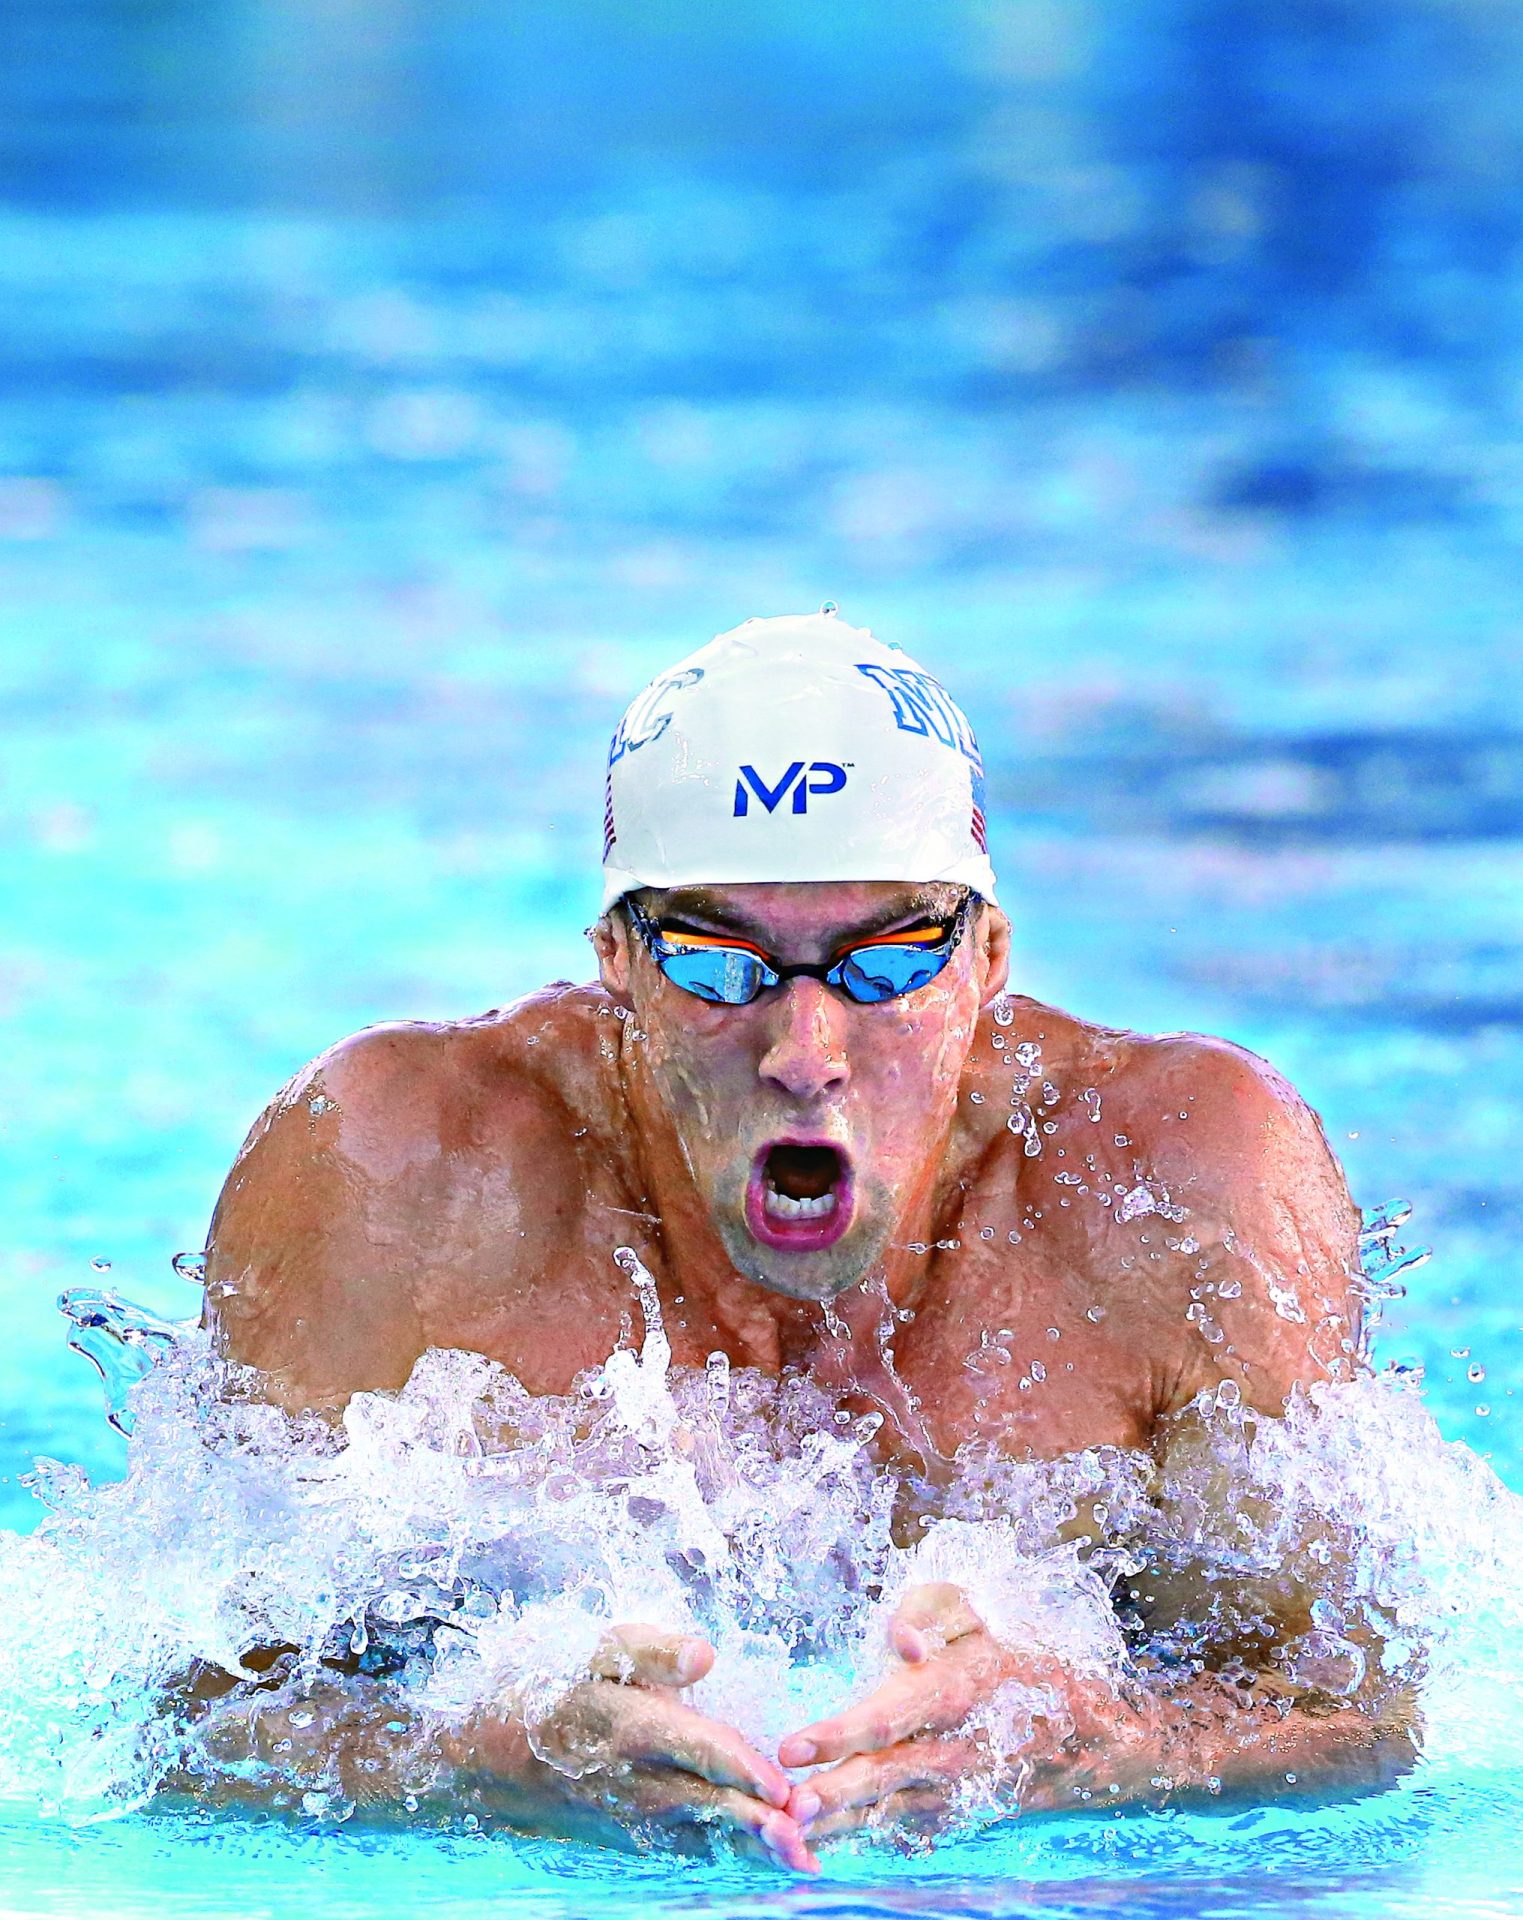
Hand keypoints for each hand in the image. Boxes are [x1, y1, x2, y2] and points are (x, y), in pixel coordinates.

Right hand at [455, 1623, 818, 1871]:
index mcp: (636, 1729)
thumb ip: (653, 1651)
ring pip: (706, 1835)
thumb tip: (706, 1654)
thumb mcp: (596, 1653)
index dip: (745, 1770)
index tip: (785, 1786)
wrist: (492, 1759)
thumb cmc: (554, 1689)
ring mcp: (637, 1817)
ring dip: (754, 1848)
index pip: (701, 1751)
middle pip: (712, 1807)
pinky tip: (764, 1859)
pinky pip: (689, 1847)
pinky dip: (728, 1853)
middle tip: (806, 1844)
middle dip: (761, 1826)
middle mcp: (640, 1782)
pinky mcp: (636, 1836)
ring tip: (801, 1861)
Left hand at [778, 1583, 1027, 1844]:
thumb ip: (925, 1610)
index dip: (838, 1734)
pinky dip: (853, 1836)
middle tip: (789, 1806)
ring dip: (836, 1823)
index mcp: (948, 1693)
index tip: (792, 1747)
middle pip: (881, 1774)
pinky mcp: (942, 1813)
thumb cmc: (995, 1655)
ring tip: (789, 1831)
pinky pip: (892, 1826)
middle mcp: (947, 1749)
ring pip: (883, 1810)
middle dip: (833, 1791)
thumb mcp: (967, 1612)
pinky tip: (811, 1843)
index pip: (886, 1717)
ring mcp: (946, 1789)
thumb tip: (902, 1645)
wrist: (1066, 1727)